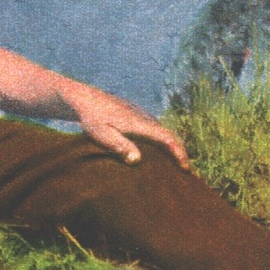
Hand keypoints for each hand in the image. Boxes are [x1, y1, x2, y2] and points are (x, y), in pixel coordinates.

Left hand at [72, 87, 189, 169]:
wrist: (83, 98)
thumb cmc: (91, 118)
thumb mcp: (102, 134)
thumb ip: (119, 146)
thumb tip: (137, 160)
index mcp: (139, 123)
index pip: (167, 138)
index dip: (178, 153)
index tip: (185, 168)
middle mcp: (144, 118)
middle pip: (169, 135)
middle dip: (179, 152)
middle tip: (186, 171)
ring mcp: (141, 115)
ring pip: (162, 131)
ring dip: (171, 146)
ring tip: (175, 164)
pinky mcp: (136, 115)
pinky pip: (154, 129)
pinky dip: (161, 141)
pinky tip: (158, 152)